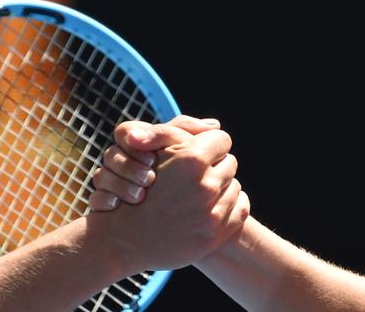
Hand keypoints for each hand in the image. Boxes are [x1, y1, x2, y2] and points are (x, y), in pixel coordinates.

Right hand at [85, 122, 249, 271]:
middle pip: (230, 163)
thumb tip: (215, 125)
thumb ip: (182, 129)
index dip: (208, 144)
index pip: (222, 140)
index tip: (197, 153)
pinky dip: (228, 206)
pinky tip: (209, 208)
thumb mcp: (153, 149)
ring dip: (221, 187)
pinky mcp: (215, 235)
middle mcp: (205, 186)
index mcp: (191, 160)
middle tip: (194, 175)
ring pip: (235, 186)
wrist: (124, 238)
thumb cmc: (136, 186)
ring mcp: (211, 214)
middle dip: (215, 166)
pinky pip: (240, 209)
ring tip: (198, 193)